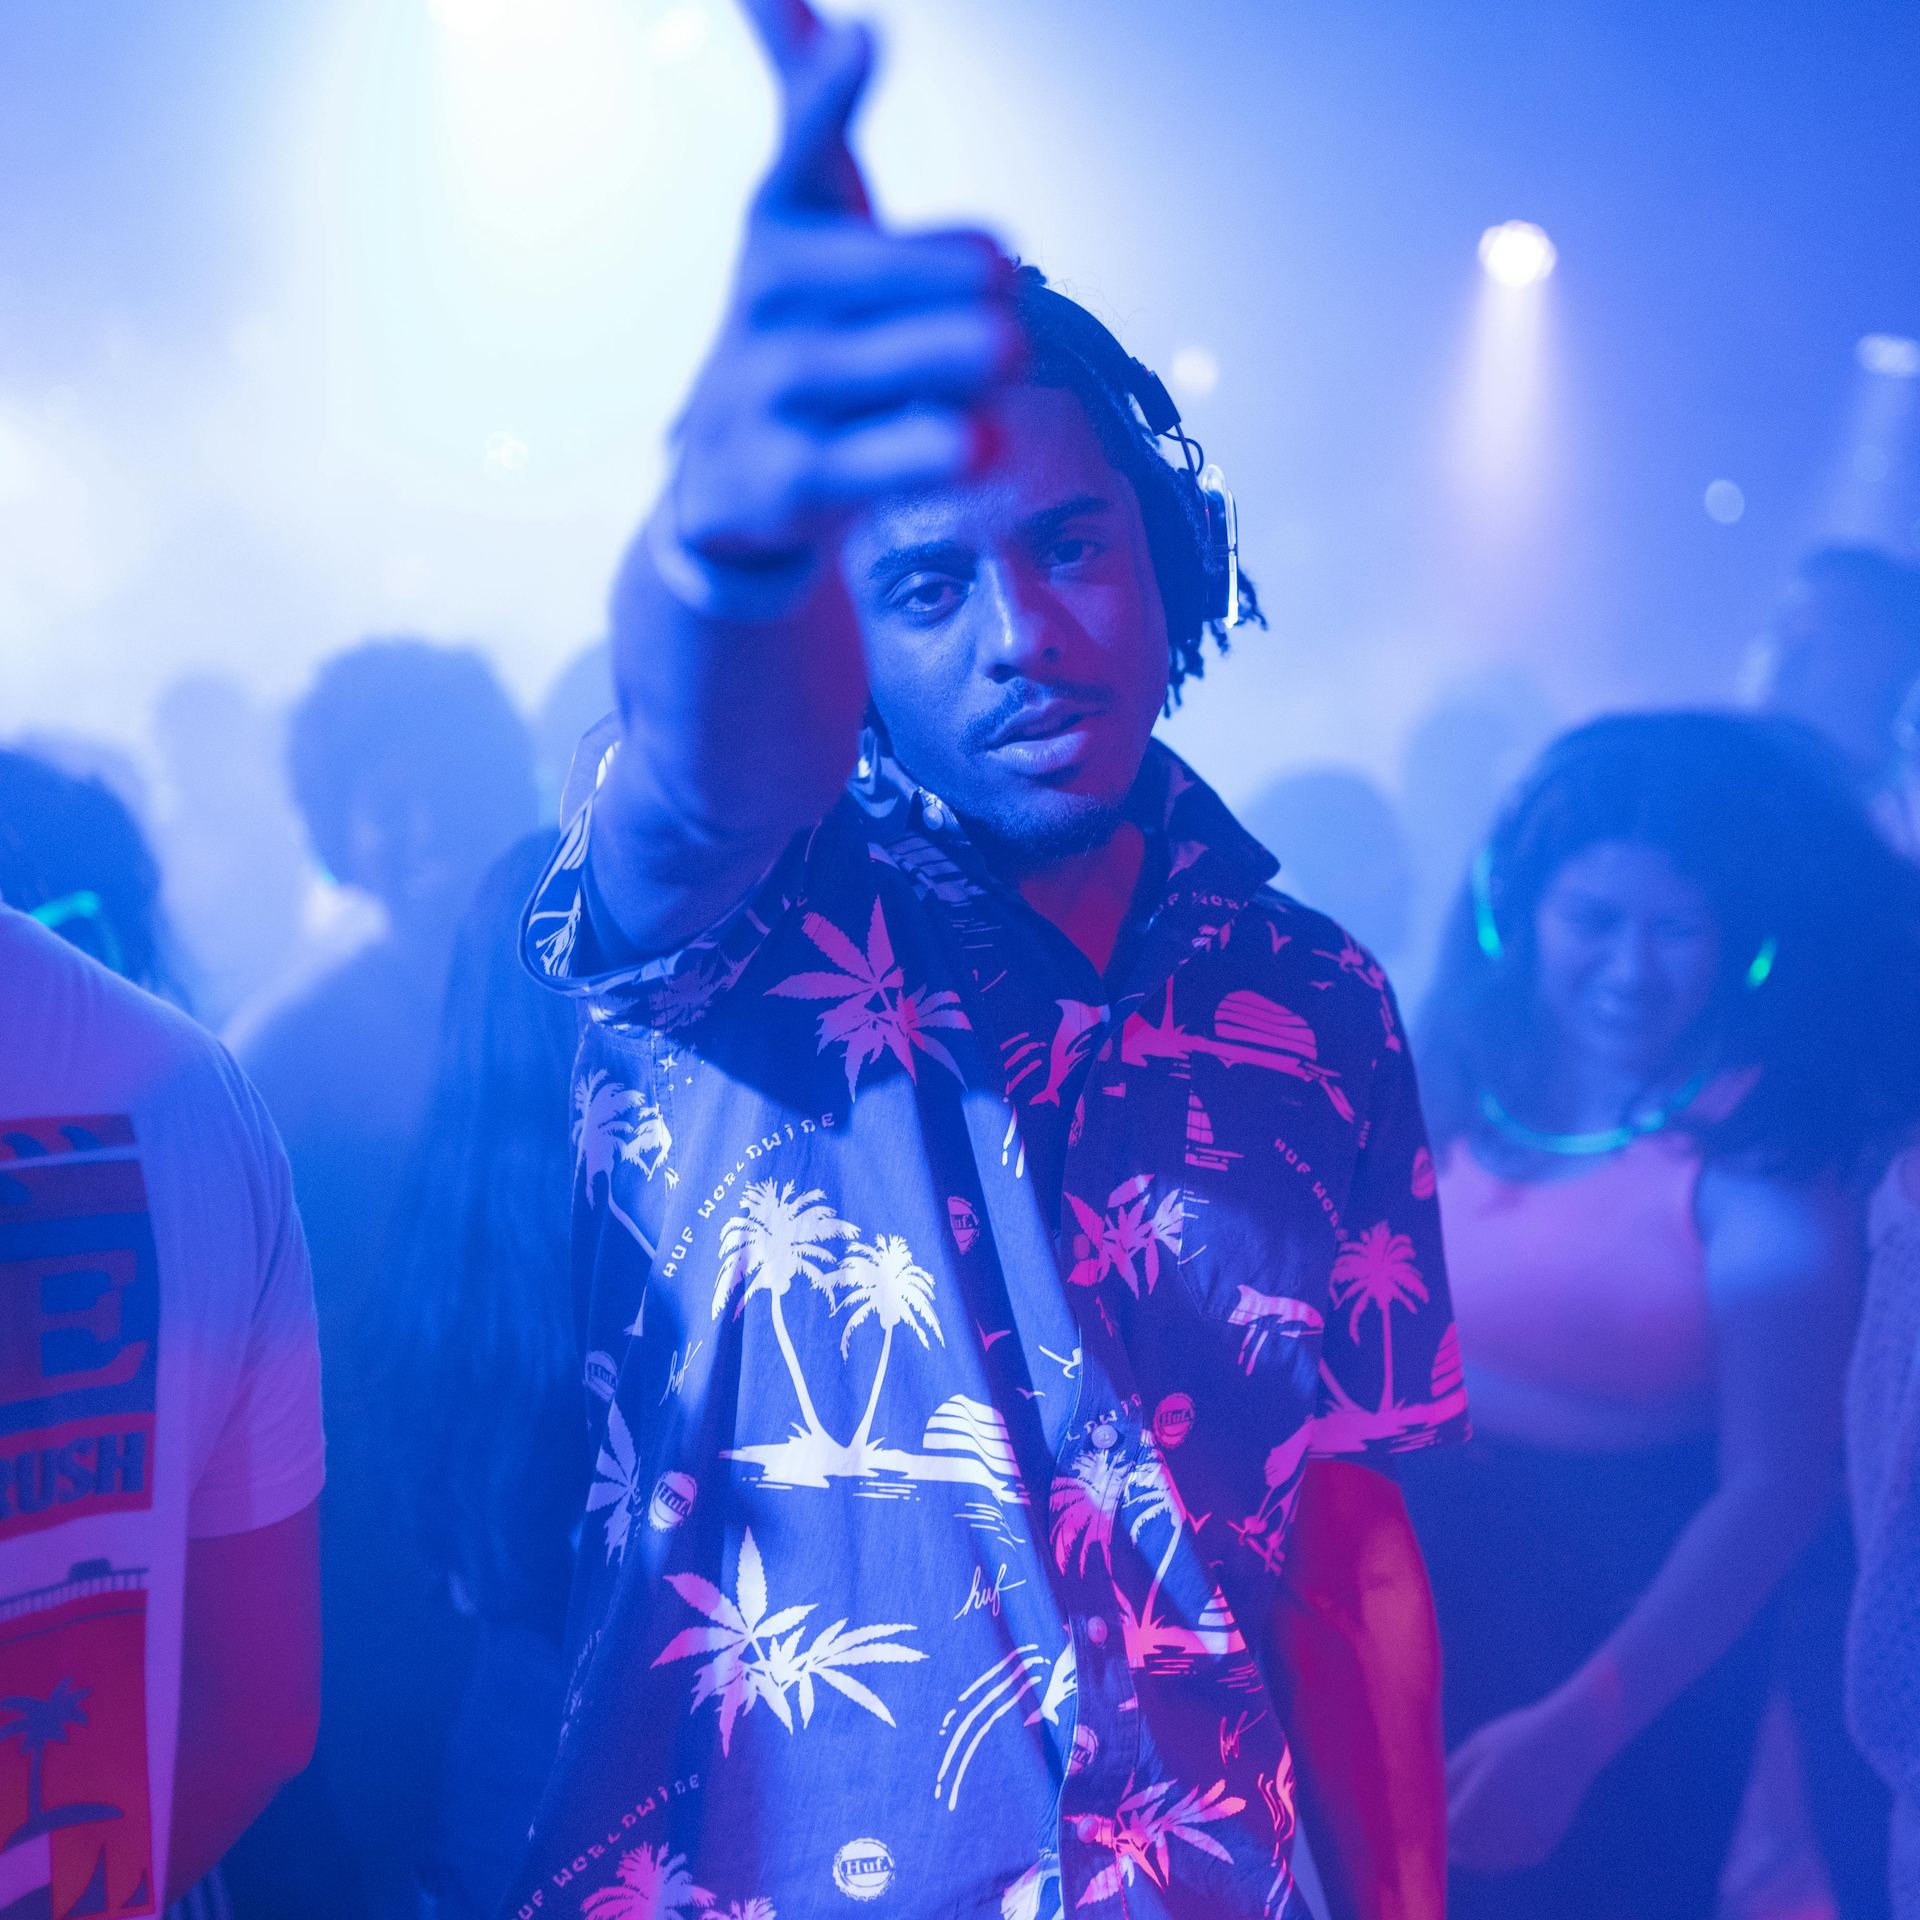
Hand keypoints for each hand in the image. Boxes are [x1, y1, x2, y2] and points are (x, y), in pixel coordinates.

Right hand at [668, 3, 1017, 584]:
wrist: (729, 469)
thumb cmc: (799, 322)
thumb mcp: (800, 214)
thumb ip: (804, 107)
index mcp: (779, 227)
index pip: (803, 154)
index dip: (829, 99)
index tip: (872, 37)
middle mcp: (765, 305)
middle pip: (852, 278)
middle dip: (923, 272)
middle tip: (1006, 270)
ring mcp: (771, 395)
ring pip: (856, 372)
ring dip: (931, 358)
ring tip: (1009, 349)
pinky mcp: (788, 479)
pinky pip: (860, 467)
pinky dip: (916, 456)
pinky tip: (980, 445)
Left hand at [1445, 1691, 1609, 1874]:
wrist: (1570, 1744)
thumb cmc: (1515, 1738)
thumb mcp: (1477, 1747)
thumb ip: (1450, 1776)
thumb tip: (1429, 1802)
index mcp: (1488, 1793)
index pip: (1450, 1828)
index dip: (1434, 1826)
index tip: (1424, 1817)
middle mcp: (1510, 1821)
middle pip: (1467, 1851)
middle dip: (1451, 1841)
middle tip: (1442, 1825)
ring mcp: (1528, 1838)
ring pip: (1487, 1860)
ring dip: (1471, 1851)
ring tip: (1463, 1829)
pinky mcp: (1542, 1846)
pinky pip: (1509, 1858)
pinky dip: (1496, 1852)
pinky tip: (1491, 1831)